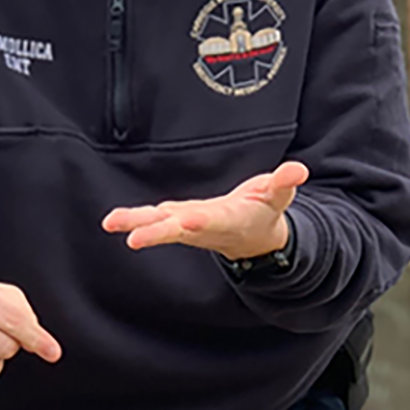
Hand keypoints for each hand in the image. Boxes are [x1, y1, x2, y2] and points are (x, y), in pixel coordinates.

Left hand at [103, 161, 307, 260]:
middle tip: (135, 239)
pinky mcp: (177, 220)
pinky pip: (152, 219)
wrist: (251, 236)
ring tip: (111, 223)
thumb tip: (299, 170)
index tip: (186, 222)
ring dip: (135, 224)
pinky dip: (134, 219)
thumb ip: (285, 182)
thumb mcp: (278, 196)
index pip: (213, 220)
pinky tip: (112, 221)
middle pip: (178, 229)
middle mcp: (204, 226)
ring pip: (159, 224)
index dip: (200, 221)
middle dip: (157, 233)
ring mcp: (187, 225)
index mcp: (228, 220)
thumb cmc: (264, 210)